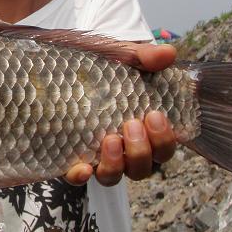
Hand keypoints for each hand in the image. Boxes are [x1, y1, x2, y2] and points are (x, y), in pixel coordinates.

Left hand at [65, 43, 177, 185]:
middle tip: (132, 124)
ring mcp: (98, 157)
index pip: (163, 148)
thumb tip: (168, 53)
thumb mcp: (123, 58)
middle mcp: (123, 150)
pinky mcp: (71, 159)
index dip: (164, 140)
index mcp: (143, 130)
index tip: (155, 115)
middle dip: (141, 150)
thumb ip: (144, 57)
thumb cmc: (101, 68)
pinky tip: (80, 167)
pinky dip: (81, 176)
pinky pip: (78, 178)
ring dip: (116, 163)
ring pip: (113, 177)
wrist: (63, 68)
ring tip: (111, 139)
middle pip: (142, 168)